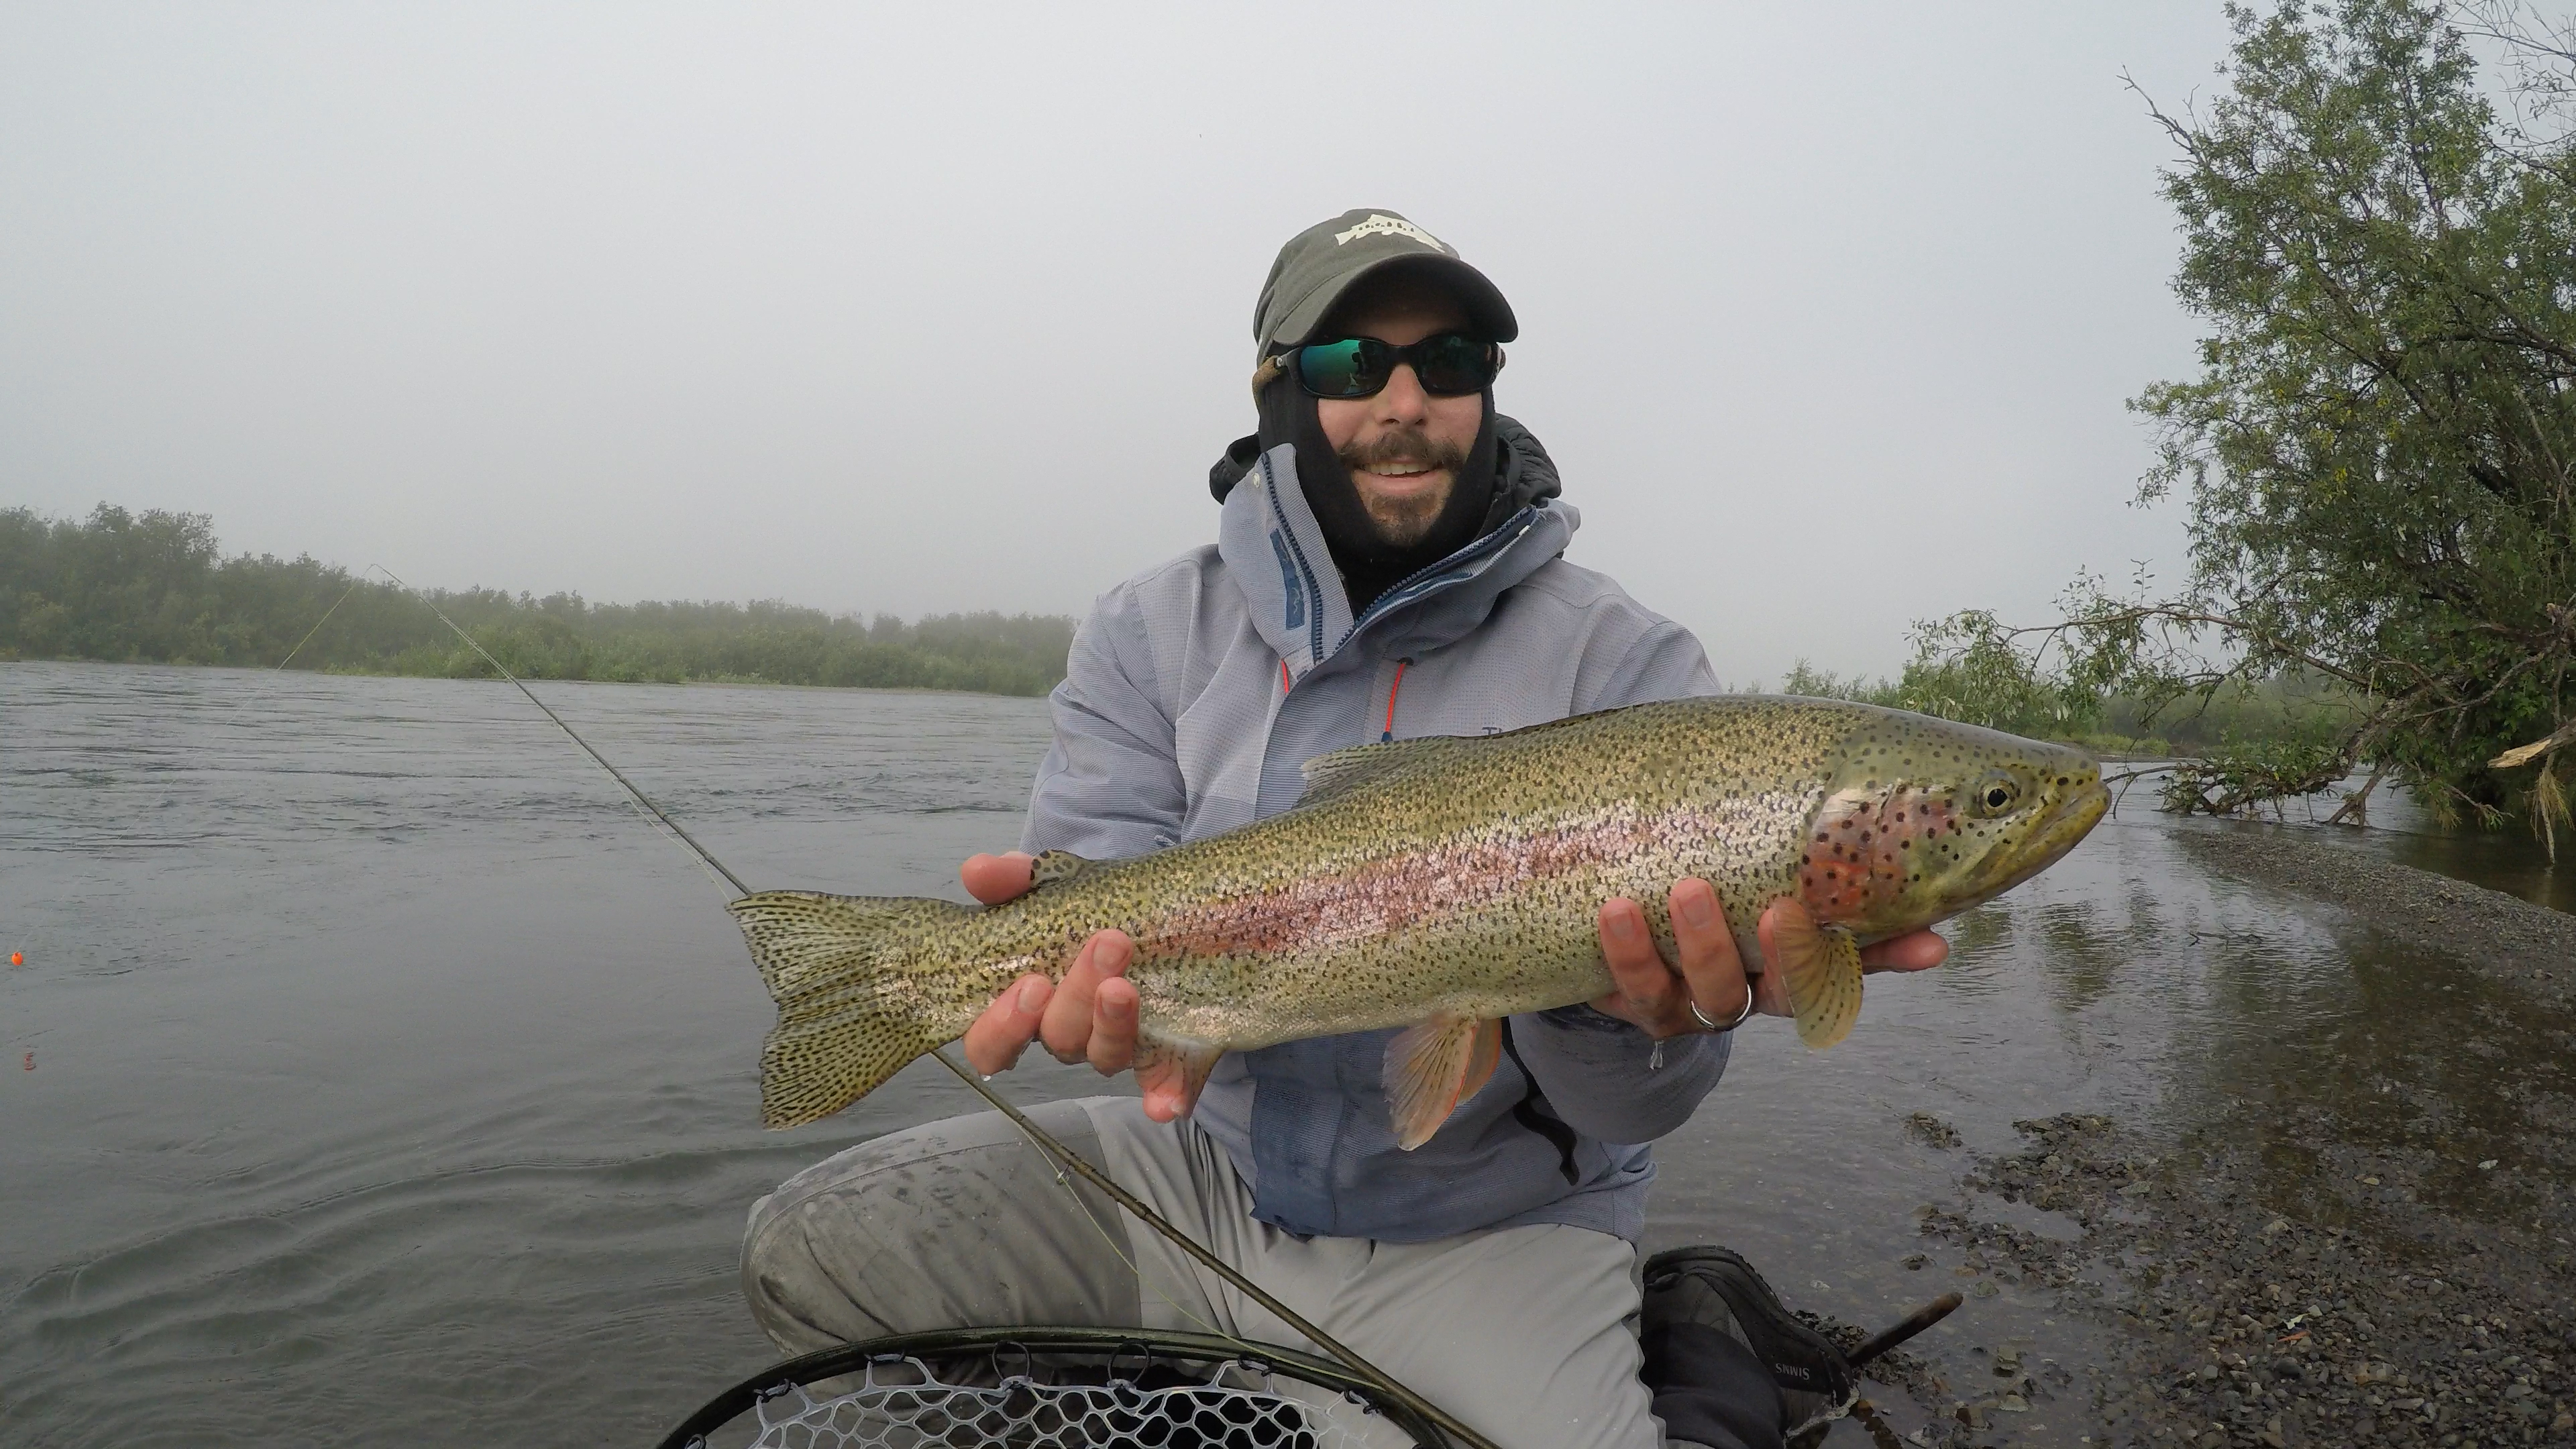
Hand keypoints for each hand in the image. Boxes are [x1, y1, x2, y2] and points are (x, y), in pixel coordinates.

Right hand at [956, 852, 1196, 1121]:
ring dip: (1113, 1025)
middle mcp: (1065, 1034)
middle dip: (1076, 998)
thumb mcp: (1048, 885)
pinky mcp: (1164, 1053)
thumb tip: (976, 871)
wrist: (1148, 906)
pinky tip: (1166, 1103)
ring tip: (1126, 983)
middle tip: (1105, 946)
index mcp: (1026, 1006)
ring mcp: (1112, 1046)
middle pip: (1057, 1040)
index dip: (1002, 1026)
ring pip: (1103, 1057)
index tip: (1030, 983)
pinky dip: (1165, 1096)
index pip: (991, 1043)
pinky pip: (1165, 1087)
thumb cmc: (1080, 907)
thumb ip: (1009, 879)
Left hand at [1590, 878, 1949, 1034]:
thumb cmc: (1700, 873)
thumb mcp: (1748, 858)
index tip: (1928, 942)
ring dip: (1701, 947)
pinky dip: (1628, 955)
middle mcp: (1752, 990)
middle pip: (1784, 992)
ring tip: (1685, 891)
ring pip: (1711, 993)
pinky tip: (1617, 912)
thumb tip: (1884, 801)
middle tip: (1778, 910)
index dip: (1891, 958)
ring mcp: (1694, 1002)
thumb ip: (1802, 842)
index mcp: (1792, 960)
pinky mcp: (1635, 999)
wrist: (1605, 908)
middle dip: (1787, 954)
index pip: (1857, 961)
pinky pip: (1634, 989)